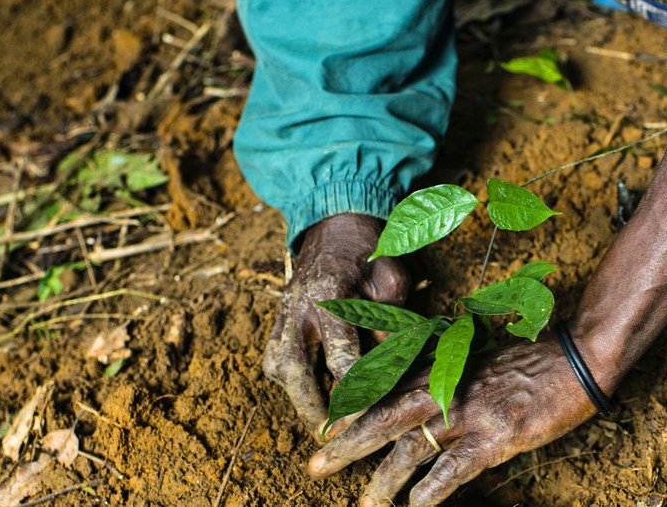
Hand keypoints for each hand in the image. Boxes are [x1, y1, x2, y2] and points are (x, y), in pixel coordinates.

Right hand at [264, 213, 409, 438]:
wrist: (332, 227)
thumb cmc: (369, 255)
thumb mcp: (390, 280)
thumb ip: (389, 321)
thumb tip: (390, 366)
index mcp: (327, 297)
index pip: (341, 358)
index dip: (358, 392)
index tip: (372, 415)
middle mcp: (296, 311)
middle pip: (294, 374)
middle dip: (314, 410)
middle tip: (334, 438)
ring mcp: (281, 318)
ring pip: (280, 371)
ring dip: (302, 401)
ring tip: (327, 429)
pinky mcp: (276, 325)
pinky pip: (278, 364)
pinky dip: (295, 385)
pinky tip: (318, 401)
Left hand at [308, 339, 596, 505]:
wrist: (578, 357)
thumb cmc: (531, 358)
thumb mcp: (480, 355)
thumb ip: (445, 368)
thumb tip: (417, 384)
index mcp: (443, 367)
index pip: (386, 387)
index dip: (353, 409)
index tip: (325, 428)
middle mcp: (449, 388)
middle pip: (386, 417)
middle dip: (349, 443)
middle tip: (316, 465)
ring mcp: (472, 412)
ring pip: (414, 447)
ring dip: (384, 478)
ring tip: (363, 504)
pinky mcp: (498, 436)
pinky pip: (456, 468)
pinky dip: (433, 489)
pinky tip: (415, 506)